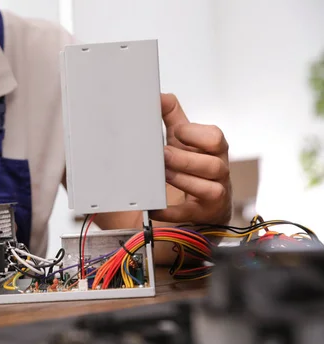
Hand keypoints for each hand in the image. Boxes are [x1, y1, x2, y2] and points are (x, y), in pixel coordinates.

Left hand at [150, 94, 231, 224]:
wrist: (201, 206)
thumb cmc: (192, 168)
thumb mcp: (184, 142)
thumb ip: (174, 119)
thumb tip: (160, 96)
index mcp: (215, 151)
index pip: (215, 138)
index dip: (196, 134)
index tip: (176, 132)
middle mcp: (219, 173)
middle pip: (213, 164)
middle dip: (186, 158)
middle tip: (163, 155)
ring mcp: (215, 196)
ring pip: (209, 188)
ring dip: (182, 179)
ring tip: (161, 175)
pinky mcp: (203, 215)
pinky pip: (190, 214)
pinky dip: (171, 211)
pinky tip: (154, 207)